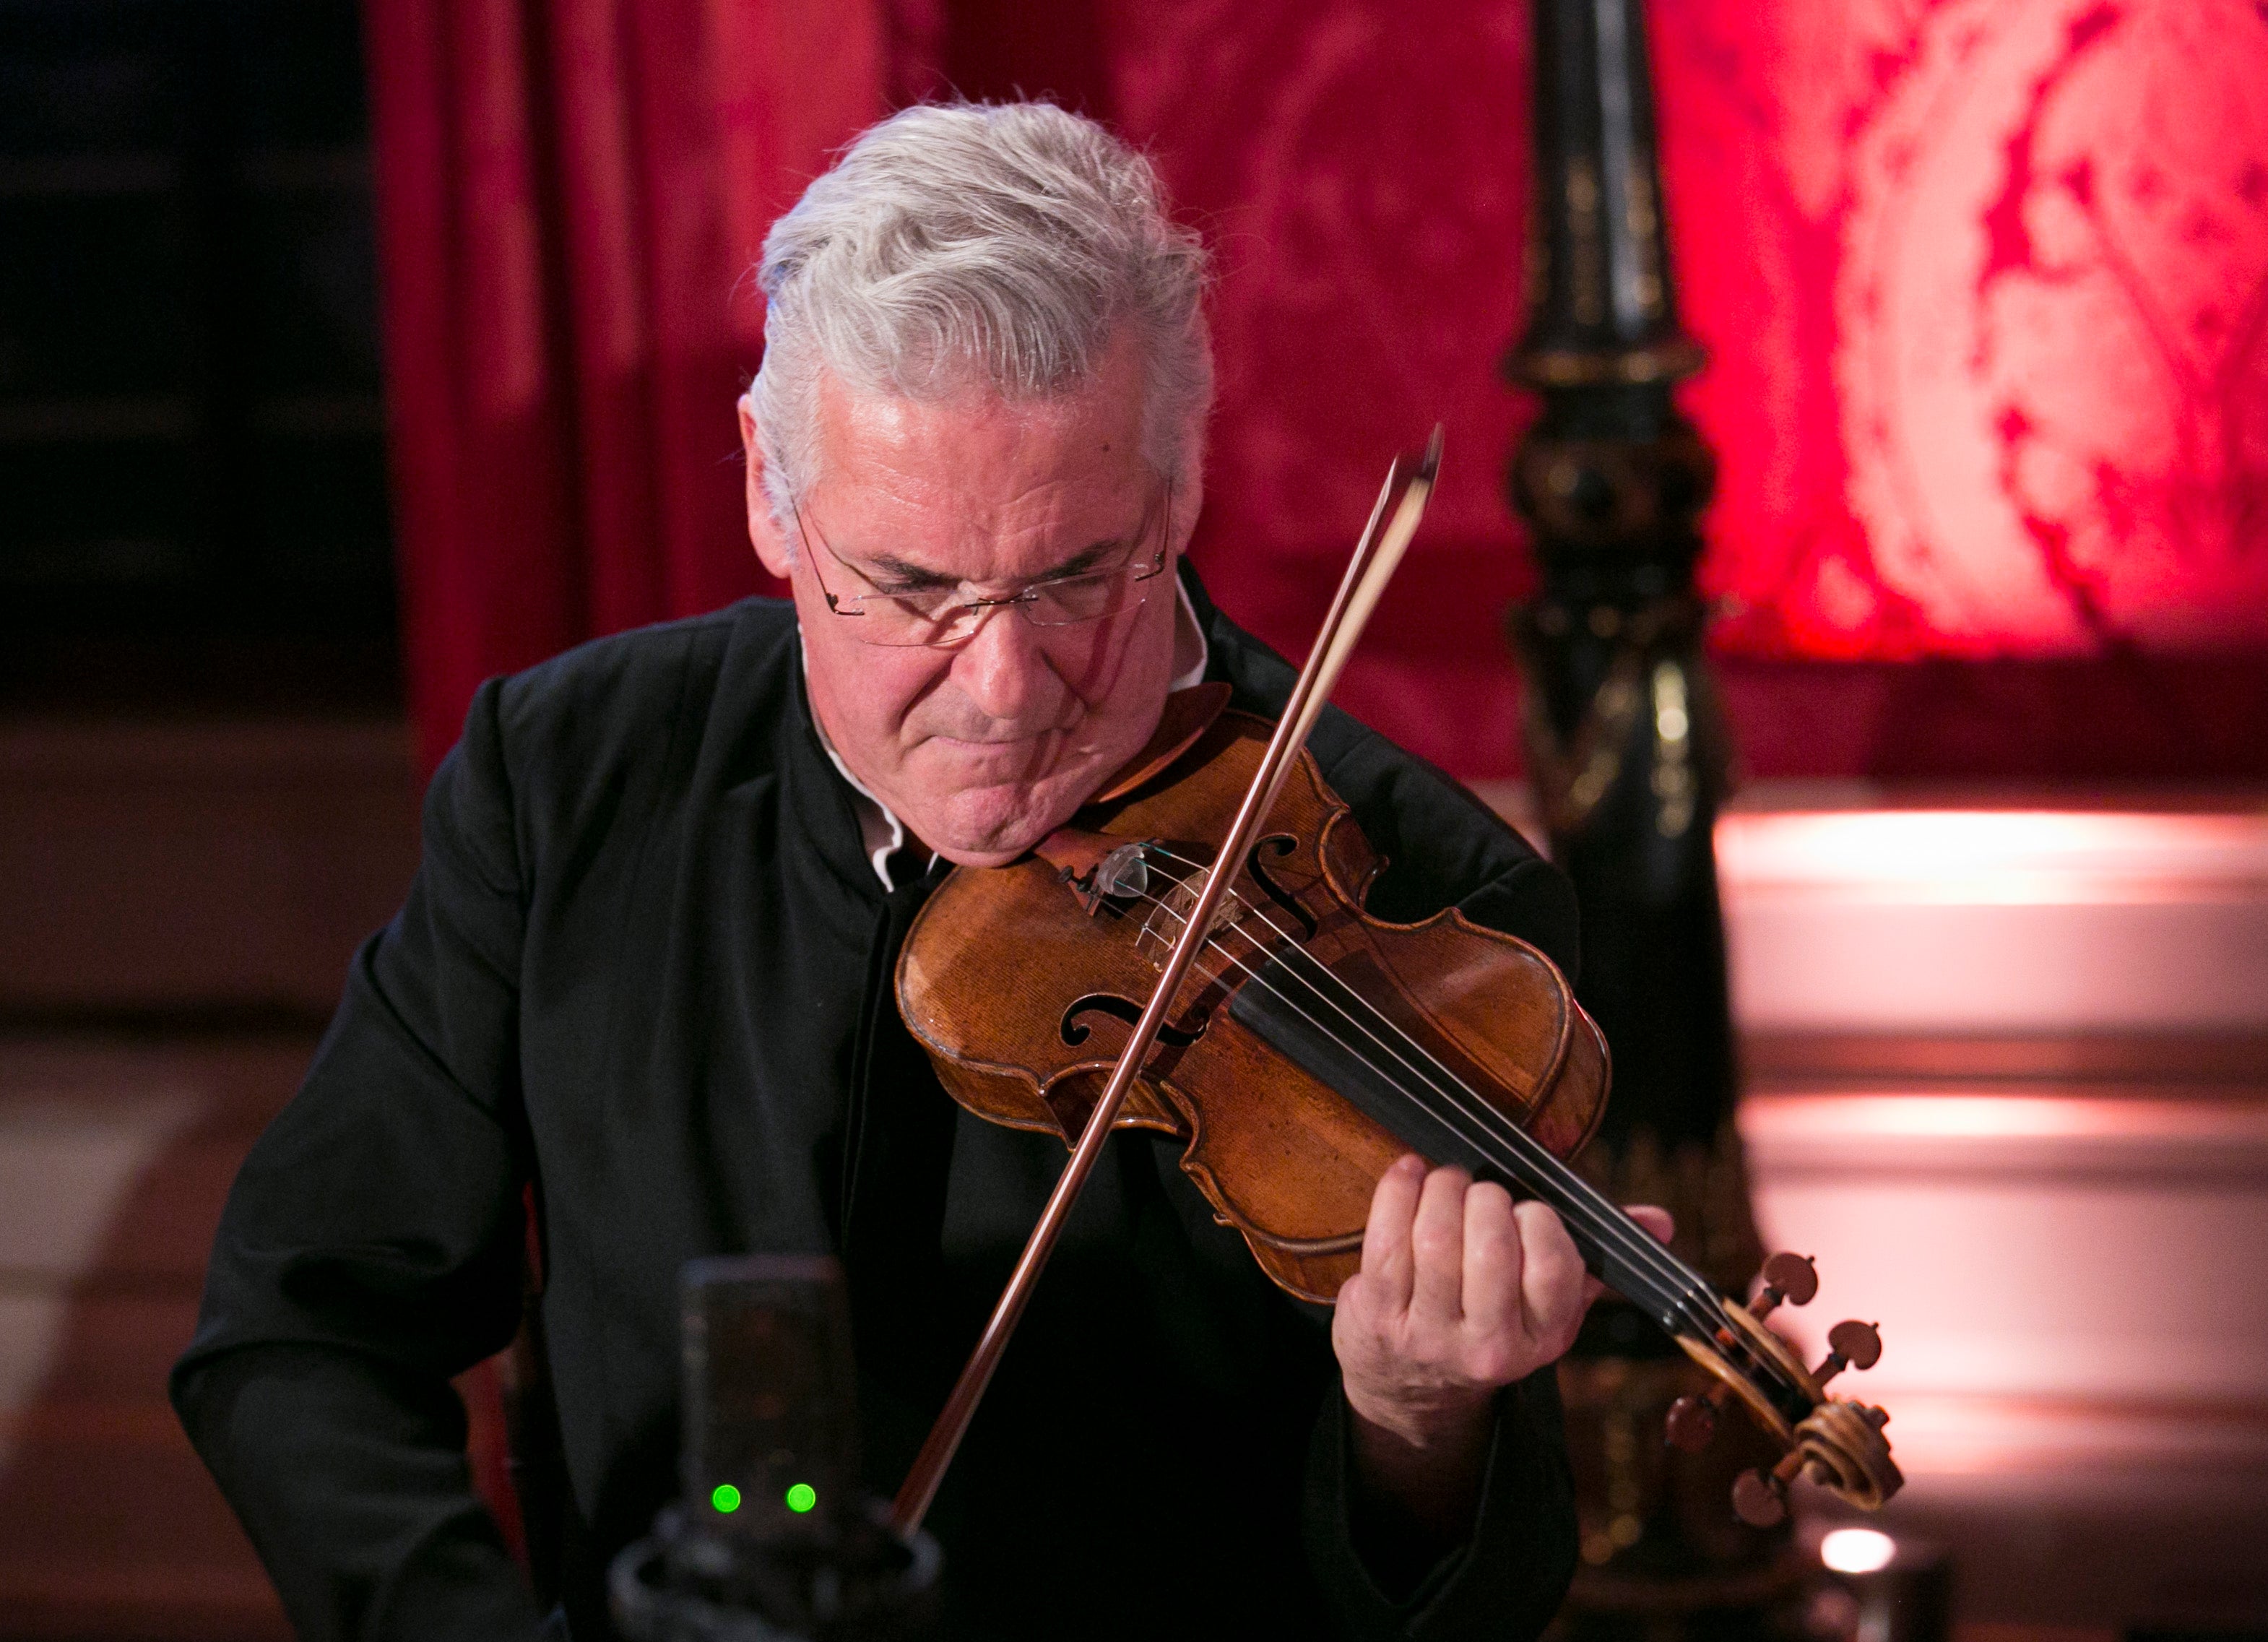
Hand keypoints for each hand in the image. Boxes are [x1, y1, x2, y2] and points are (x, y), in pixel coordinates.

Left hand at [1332, 1154, 1672, 1541]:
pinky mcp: (1378, 1316)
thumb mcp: (1550, 1300)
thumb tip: (1661, 1220)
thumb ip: (1598, 1252)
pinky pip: (1386, 1237)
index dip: (1537, 1219)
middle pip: (1489, 1241)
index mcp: (1545, 1335)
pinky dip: (1398, 1190)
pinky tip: (1408, 1176)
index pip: (1554, 1264)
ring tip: (1445, 1183)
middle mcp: (1490, 1344)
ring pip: (1436, 1234)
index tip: (1524, 1208)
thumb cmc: (1490, 1317)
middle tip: (1480, 1191)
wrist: (1414, 1387)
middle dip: (1485, 1195)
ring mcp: (1429, 1334)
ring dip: (1441, 1187)